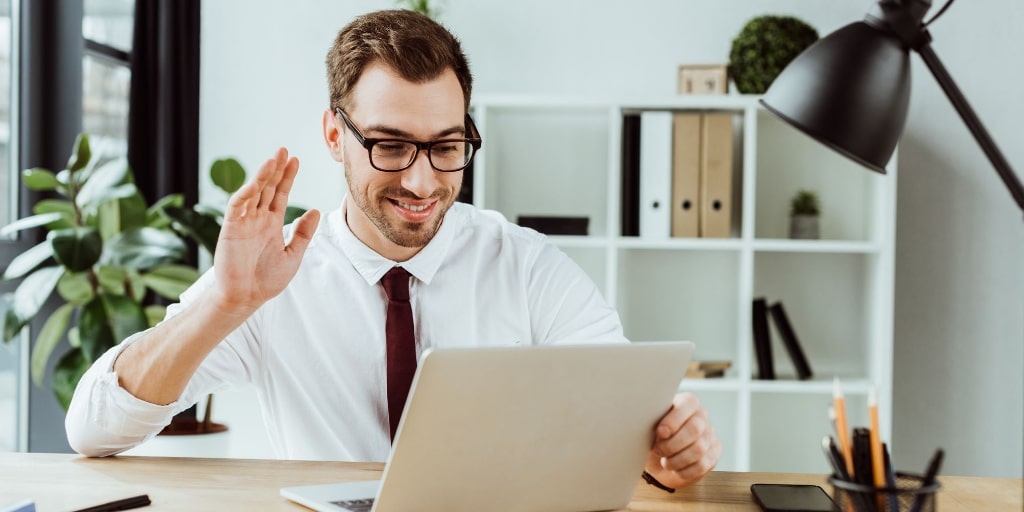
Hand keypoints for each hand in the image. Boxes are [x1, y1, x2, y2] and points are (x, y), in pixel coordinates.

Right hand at [212, 148, 320, 312]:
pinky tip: (256, 182)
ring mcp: (243, 222)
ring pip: (253, 192)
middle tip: (284, 150)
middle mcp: (257, 219)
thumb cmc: (266, 279)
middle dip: (275, 169)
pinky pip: (237, 207)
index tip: (296, 160)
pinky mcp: (231, 229)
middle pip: (267, 187)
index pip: (280, 194)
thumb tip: (316, 211)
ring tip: (273, 159)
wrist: (246, 297)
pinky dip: (245, 194)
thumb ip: (303, 233)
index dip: (287, 177)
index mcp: (272, 223)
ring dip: (262, 175)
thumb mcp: (293, 255)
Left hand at [645, 392, 721, 488]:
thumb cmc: (653, 436)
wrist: (658, 458)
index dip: (674, 420)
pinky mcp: (714, 454)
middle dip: (672, 444)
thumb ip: (651, 419)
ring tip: (665, 462)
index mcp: (686, 402)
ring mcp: (710, 435)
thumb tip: (646, 422)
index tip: (660, 432)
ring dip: (677, 460)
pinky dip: (684, 471)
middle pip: (695, 429)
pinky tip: (675, 469)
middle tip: (658, 450)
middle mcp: (701, 416)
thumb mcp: (649, 424)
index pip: (689, 403)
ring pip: (698, 449)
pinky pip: (702, 465)